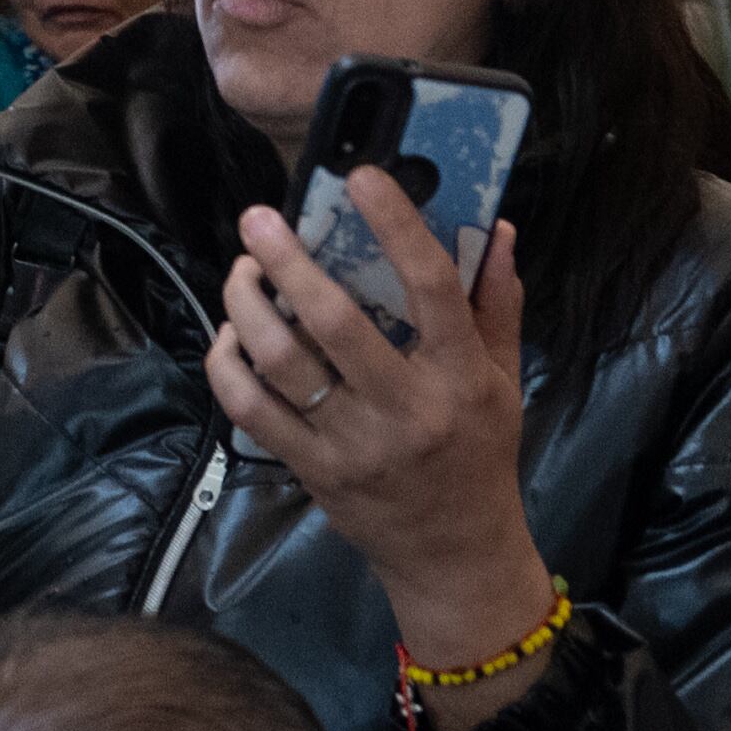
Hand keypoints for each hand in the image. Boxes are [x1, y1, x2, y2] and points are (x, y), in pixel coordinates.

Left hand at [205, 182, 552, 730]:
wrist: (454, 555)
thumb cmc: (479, 454)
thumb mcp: (503, 380)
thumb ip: (497, 302)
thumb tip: (500, 227)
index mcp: (460, 378)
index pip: (432, 287)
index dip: (395, 224)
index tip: (359, 176)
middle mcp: (405, 410)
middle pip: (334, 322)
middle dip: (286, 261)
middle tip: (258, 219)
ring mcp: (351, 443)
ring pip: (279, 363)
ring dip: (245, 305)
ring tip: (241, 270)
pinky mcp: (310, 468)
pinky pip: (249, 409)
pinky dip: (227, 362)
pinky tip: (230, 332)